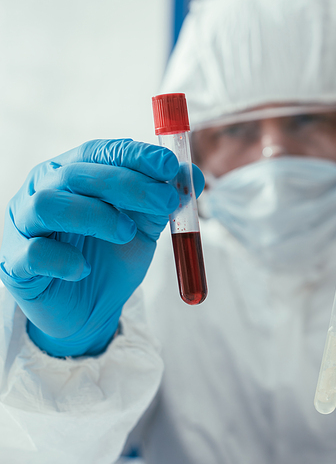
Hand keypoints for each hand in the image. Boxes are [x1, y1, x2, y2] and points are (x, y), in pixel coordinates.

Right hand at [0, 139, 203, 356]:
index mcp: (73, 173)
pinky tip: (82, 269)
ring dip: (94, 215)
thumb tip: (191, 174)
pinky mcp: (16, 263)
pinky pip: (34, 252)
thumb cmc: (109, 259)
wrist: (88, 311)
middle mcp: (43, 190)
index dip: (134, 156)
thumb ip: (161, 202)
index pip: (99, 152)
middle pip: (76, 173)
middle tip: (163, 202)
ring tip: (125, 233)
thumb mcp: (143, 228)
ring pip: (49, 205)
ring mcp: (24, 225)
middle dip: (126, 183)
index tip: (168, 166)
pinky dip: (62, 259)